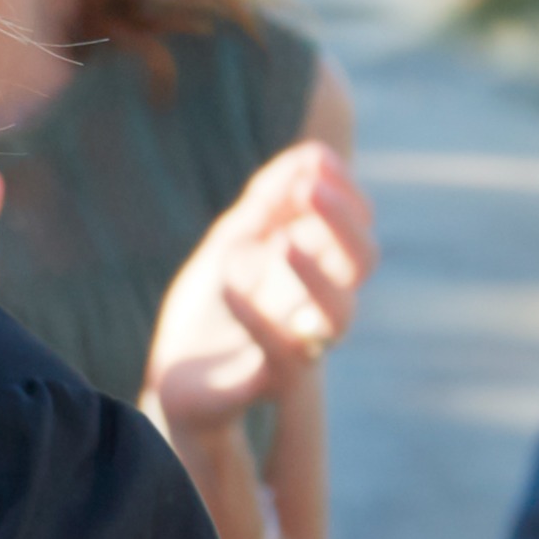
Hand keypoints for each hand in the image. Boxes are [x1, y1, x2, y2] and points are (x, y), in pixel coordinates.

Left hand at [147, 139, 376, 431]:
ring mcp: (300, 346)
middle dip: (343, 221)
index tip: (318, 162)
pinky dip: (258, 317)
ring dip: (316, 274)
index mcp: (318, 272)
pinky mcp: (265, 383)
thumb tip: (311, 154)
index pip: (357, 230)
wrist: (176, 379)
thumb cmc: (214, 309)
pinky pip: (282, 356)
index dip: (346, 195)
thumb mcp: (234, 240)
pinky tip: (229, 283)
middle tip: (311, 188)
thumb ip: (268, 202)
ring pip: (340, 317)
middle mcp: (318, 308)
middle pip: (362, 264)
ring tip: (283, 244)